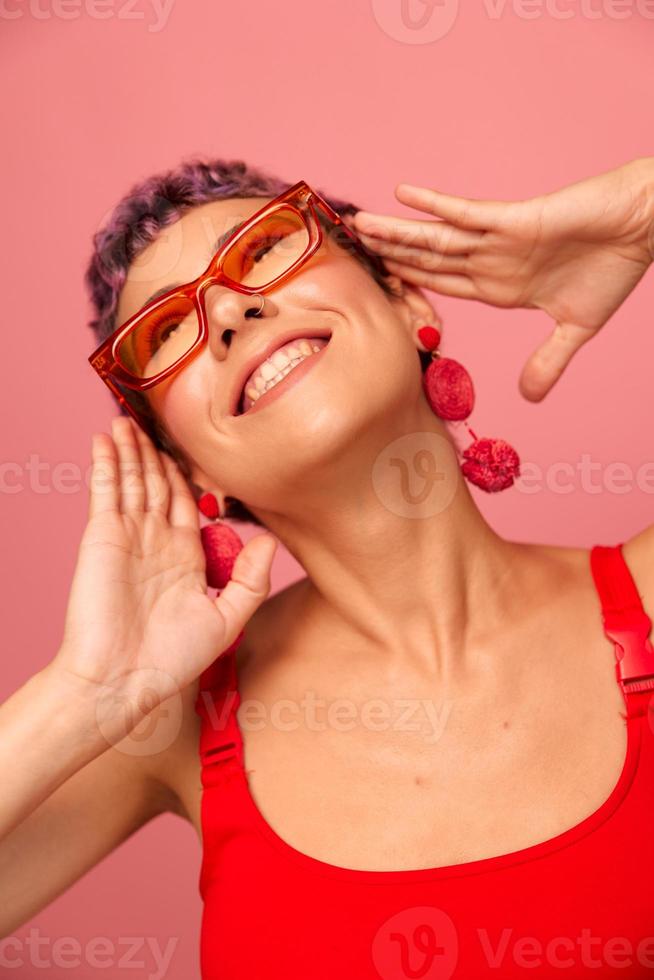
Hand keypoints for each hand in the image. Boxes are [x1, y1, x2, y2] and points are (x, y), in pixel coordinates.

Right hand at [52, 416, 276, 740]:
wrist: (122, 680)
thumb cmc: (172, 659)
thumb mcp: (226, 619)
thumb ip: (250, 580)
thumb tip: (271, 542)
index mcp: (184, 555)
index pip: (187, 502)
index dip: (189, 474)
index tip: (194, 449)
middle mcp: (155, 539)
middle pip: (157, 482)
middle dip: (157, 453)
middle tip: (158, 420)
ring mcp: (127, 534)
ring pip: (131, 478)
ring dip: (131, 448)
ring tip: (129, 419)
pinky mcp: (102, 534)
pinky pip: (105, 489)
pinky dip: (106, 462)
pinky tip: (107, 438)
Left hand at [352, 158, 653, 400]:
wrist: (644, 229)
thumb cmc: (613, 269)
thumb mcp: (575, 328)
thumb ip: (547, 361)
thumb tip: (530, 398)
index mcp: (498, 287)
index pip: (440, 287)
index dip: (407, 286)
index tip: (373, 287)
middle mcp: (490, 262)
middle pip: (427, 260)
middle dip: (389, 256)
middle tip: (350, 249)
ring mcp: (498, 240)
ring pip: (436, 237)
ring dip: (397, 232)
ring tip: (361, 225)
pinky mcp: (514, 220)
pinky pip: (467, 212)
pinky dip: (435, 205)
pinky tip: (402, 195)